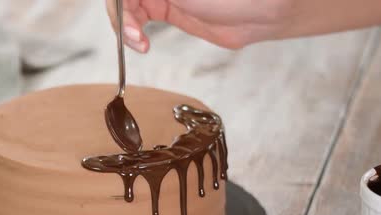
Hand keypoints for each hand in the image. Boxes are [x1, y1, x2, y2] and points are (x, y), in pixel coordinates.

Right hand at [106, 0, 380, 51]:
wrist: (262, 11)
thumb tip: (122, 1)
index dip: (118, 3)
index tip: (123, 10)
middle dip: (120, 14)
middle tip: (132, 33)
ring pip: (127, 7)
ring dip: (124, 27)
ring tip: (138, 43)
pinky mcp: (168, 10)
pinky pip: (138, 20)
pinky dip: (133, 34)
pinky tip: (141, 44)